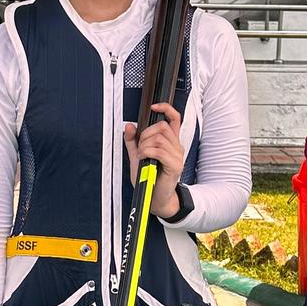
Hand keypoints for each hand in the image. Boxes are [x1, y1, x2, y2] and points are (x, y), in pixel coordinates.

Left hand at [123, 102, 184, 217]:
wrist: (155, 198)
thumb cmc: (149, 178)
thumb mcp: (137, 156)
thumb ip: (133, 141)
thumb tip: (129, 126)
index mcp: (170, 142)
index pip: (174, 118)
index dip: (165, 108)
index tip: (154, 107)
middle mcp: (176, 146)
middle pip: (162, 126)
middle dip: (146, 134)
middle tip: (140, 148)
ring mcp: (177, 156)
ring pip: (158, 138)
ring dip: (144, 146)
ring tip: (141, 156)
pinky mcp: (175, 165)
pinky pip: (159, 151)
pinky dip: (147, 153)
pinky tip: (143, 159)